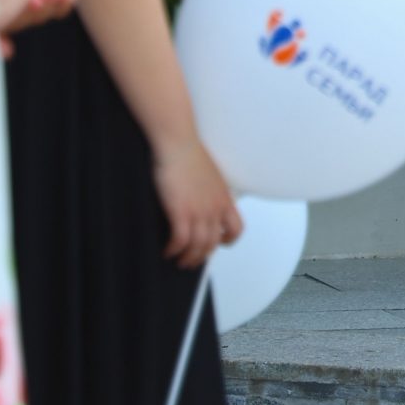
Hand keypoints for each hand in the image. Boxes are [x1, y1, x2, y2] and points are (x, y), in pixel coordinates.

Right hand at [152, 135, 242, 267]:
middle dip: (202, 256)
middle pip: (213, 243)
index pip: (237, 227)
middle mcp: (215, 207)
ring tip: (179, 261)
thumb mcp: (210, 175)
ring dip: (188, 258)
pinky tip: (168, 250)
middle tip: (191, 261)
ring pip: (198, 247)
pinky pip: (180, 241)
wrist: (178, 143)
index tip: (218, 243)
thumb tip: (203, 201)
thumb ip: (210, 192)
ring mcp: (199, 211)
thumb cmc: (189, 154)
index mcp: (224, 198)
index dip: (228, 240)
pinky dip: (174, 250)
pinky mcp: (181, 212)